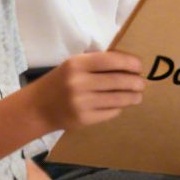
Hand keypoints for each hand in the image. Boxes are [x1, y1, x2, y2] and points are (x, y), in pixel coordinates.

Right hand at [26, 50, 146, 130]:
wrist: (36, 108)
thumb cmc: (59, 82)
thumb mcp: (73, 66)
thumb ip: (96, 64)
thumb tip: (129, 65)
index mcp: (76, 64)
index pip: (111, 60)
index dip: (130, 63)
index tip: (139, 67)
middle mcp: (78, 83)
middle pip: (119, 81)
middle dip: (136, 82)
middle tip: (142, 83)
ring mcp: (81, 103)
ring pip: (118, 99)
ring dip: (133, 97)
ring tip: (137, 95)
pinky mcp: (84, 119)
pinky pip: (111, 112)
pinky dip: (118, 108)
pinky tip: (120, 105)